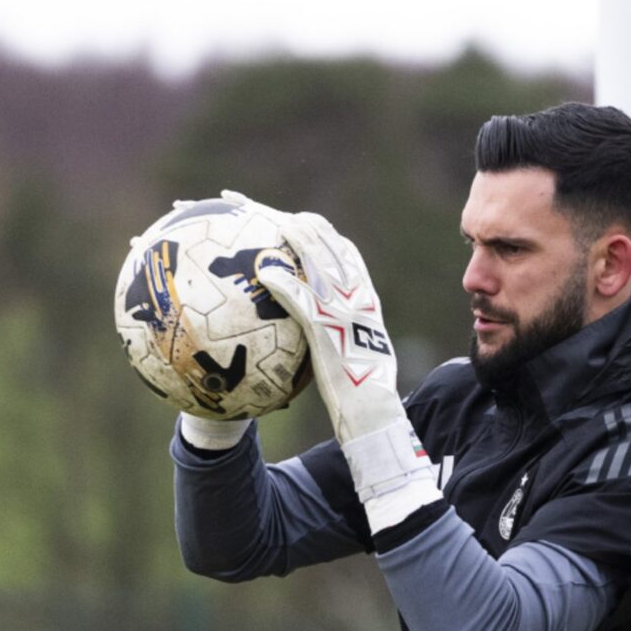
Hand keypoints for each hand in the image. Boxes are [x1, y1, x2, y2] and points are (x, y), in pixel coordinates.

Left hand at [250, 207, 440, 535]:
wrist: (377, 421)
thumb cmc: (360, 398)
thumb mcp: (344, 359)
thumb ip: (326, 338)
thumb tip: (299, 334)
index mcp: (364, 300)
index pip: (341, 250)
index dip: (314, 229)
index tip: (289, 218)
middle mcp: (358, 298)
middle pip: (325, 242)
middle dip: (290, 220)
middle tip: (253, 209)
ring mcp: (345, 313)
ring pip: (315, 258)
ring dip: (284, 233)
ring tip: (255, 221)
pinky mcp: (331, 334)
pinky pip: (303, 300)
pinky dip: (283, 281)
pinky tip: (259, 271)